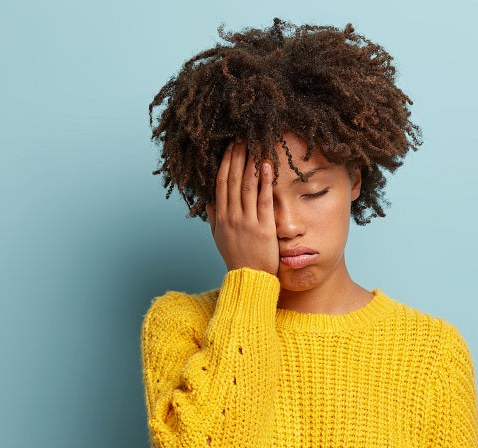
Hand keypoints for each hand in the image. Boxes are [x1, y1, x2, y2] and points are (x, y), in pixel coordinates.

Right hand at [205, 139, 278, 275]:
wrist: (249, 280)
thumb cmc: (237, 259)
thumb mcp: (219, 238)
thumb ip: (214, 217)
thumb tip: (210, 200)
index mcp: (221, 216)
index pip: (221, 183)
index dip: (225, 162)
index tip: (229, 146)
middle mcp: (232, 216)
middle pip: (232, 179)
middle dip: (237, 156)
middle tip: (242, 137)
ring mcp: (247, 221)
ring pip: (246, 186)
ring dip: (250, 163)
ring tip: (255, 145)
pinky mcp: (264, 227)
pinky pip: (263, 200)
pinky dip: (265, 181)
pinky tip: (267, 166)